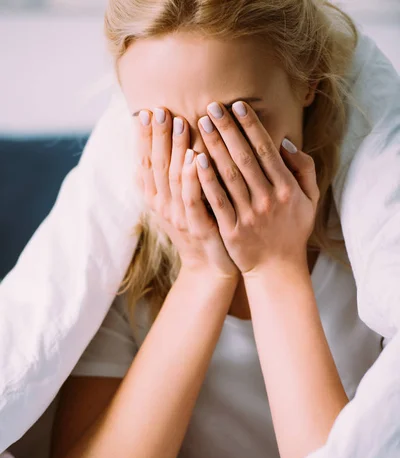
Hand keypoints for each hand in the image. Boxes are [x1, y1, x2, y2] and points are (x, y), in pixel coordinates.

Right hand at [135, 107, 239, 281]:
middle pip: (155, 166)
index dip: (142, 138)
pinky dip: (192, 177)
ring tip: (179, 123)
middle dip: (156, 137)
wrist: (213, 267)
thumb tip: (176, 139)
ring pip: (172, 179)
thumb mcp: (184, 201)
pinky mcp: (198, 227)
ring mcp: (179, 218)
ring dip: (174, 150)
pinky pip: (192, 199)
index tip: (144, 111)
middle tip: (160, 109)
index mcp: (157, 199)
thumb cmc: (203, 226)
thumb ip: (176, 175)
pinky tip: (195, 157)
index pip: (145, 163)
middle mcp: (163, 207)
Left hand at [195, 100, 319, 276]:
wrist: (278, 269)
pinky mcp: (232, 230)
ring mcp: (249, 215)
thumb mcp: (310, 200)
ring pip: (229, 175)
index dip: (250, 126)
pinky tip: (195, 160)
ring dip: (214, 147)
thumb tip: (285, 142)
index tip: (236, 105)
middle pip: (244, 157)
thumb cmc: (293, 231)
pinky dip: (206, 179)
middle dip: (228, 129)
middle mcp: (269, 199)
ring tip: (200, 124)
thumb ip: (304, 169)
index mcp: (287, 188)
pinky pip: (217, 201)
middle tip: (211, 107)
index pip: (265, 150)